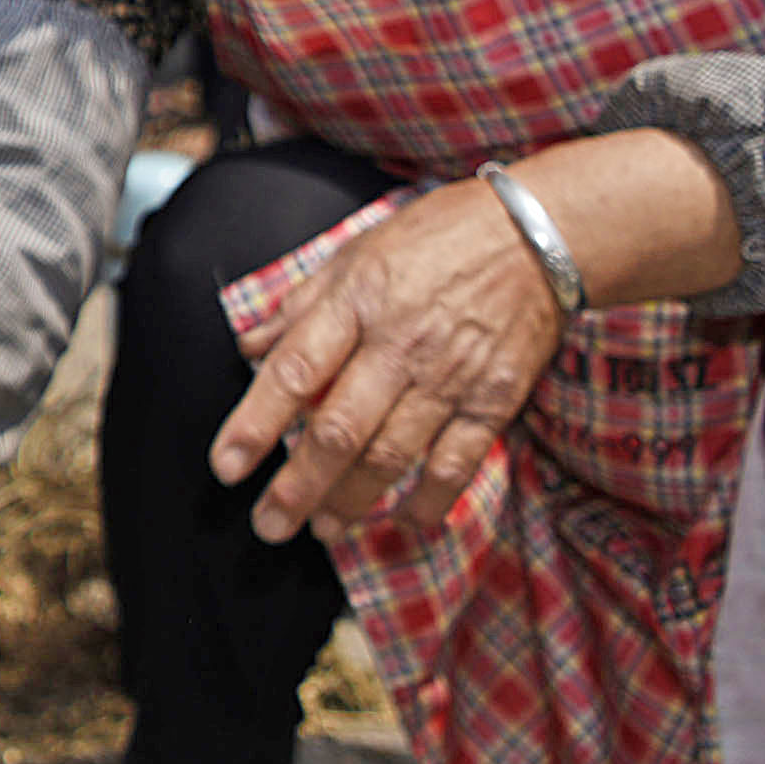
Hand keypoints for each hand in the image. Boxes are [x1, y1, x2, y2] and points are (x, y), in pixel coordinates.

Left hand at [209, 174, 565, 538]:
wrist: (538, 232)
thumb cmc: (438, 236)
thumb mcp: (357, 253)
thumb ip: (301, 306)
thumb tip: (248, 347)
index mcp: (356, 302)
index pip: (293, 371)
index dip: (255, 423)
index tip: (226, 466)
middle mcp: (399, 344)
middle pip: (340, 429)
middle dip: (299, 486)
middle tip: (269, 526)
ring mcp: (449, 375)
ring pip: (393, 454)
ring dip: (354, 500)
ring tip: (324, 531)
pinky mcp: (495, 398)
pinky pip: (458, 460)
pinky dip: (432, 499)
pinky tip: (408, 522)